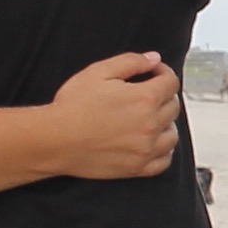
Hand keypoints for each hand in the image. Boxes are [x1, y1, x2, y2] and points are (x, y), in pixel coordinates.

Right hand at [47, 52, 183, 178]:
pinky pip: (164, 161)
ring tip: (150, 118)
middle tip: (147, 93)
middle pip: (173, 107)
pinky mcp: (136, 168)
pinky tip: (152, 143)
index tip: (153, 73)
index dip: (163, 73)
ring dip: (165, 123)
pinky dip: (163, 151)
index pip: (171, 82)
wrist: (55, 139)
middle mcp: (151, 125)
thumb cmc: (73, 106)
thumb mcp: (99, 72)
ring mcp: (145, 149)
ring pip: (172, 134)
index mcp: (145, 99)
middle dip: (163, 95)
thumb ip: (131, 62)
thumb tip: (153, 59)